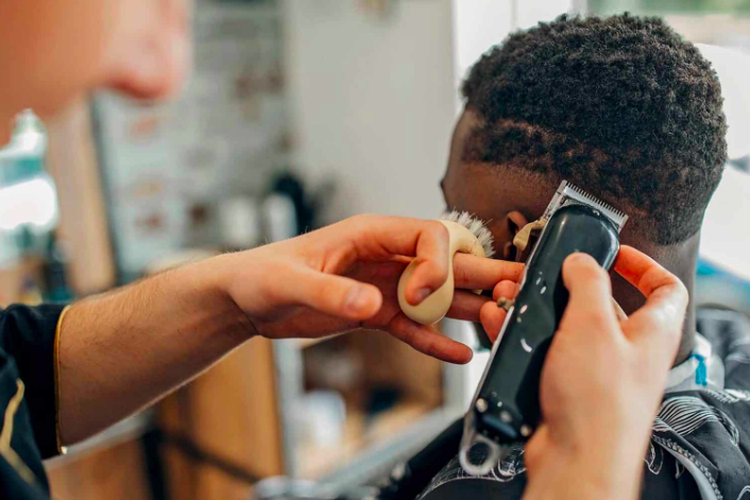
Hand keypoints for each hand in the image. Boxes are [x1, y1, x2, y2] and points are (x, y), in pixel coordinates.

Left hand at [214, 214, 522, 362]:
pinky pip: (414, 326)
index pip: (428, 236)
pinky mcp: (375, 313)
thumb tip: (371, 301)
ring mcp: (383, 287)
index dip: (438, 263)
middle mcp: (385, 258)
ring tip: (502, 320)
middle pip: (445, 262)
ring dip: (468, 308)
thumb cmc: (261, 275)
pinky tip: (460, 354)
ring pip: (437, 295)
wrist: (246, 299)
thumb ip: (332, 291)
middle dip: (481, 275)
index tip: (424, 293)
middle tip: (514, 290)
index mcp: (371, 235)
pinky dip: (436, 340)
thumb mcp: (291, 281)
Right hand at [513, 247, 687, 499]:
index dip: (643, 266)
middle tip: (546, 275)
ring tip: (511, 298)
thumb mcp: (592, 324)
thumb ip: (588, 283)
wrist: (576, 460)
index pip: (666, 288)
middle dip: (570, 287)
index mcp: (652, 332)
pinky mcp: (570, 390)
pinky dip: (524, 338)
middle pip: (606, 306)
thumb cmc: (597, 402)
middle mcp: (629, 353)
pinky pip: (547, 354)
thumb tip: (581, 261)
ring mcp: (599, 373)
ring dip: (539, 311)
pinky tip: (501, 326)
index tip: (614, 255)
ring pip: (569, 329)